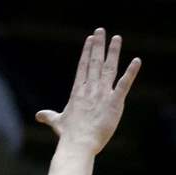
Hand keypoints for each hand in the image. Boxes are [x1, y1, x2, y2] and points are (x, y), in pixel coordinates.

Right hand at [36, 28, 140, 153]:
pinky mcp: (114, 103)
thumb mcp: (57, 122)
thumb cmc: (68, 135)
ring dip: (113, 52)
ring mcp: (102, 94)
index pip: (83, 67)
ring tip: (117, 38)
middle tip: (102, 30)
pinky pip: (124, 84)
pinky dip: (131, 72)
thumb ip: (49, 116)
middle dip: (99, 45)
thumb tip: (38, 116)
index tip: (90, 39)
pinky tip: (137, 61)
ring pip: (109, 68)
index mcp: (78, 91)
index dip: (87, 52)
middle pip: (95, 62)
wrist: (78, 143)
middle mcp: (90, 89)